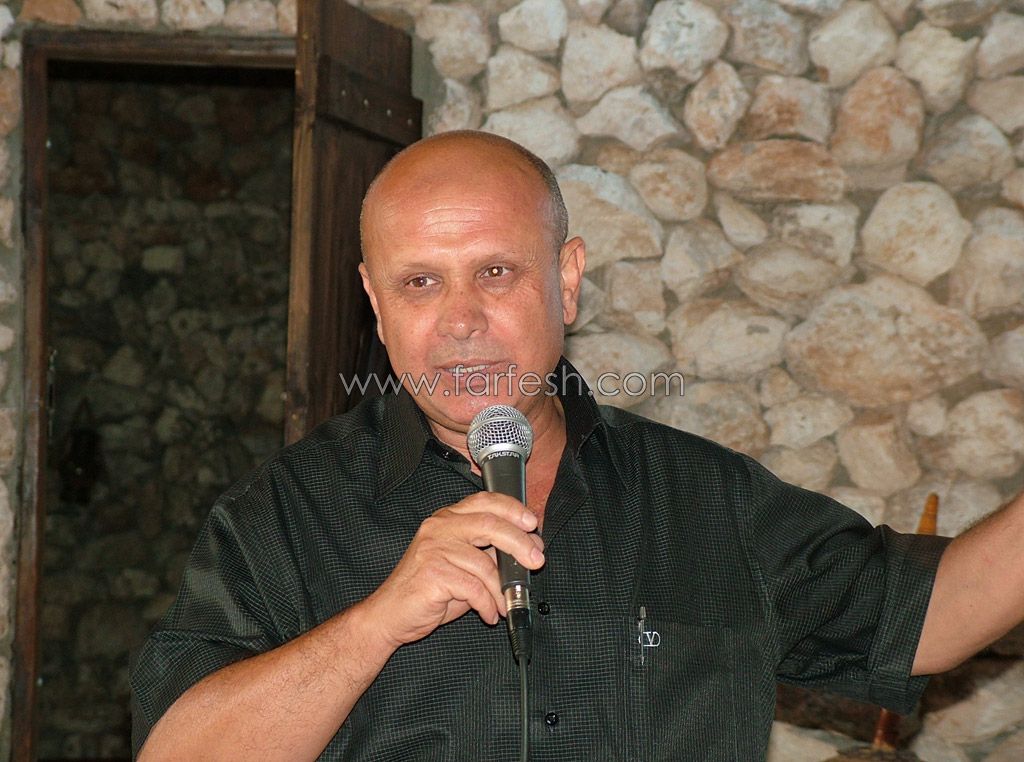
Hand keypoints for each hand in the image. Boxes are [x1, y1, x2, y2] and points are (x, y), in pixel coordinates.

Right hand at [362, 492, 544, 647]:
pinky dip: (487, 604)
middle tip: (536, 560)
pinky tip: (488, 613)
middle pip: (490, 524)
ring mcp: (434, 548)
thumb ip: (489, 555)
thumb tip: (527, 550)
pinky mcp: (433, 573)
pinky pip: (474, 588)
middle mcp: (439, 527)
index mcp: (447, 519)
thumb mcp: (463, 567)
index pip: (484, 502)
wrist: (390, 615)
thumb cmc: (428, 591)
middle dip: (519, 543)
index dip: (512, 509)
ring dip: (502, 589)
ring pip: (485, 563)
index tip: (532, 523)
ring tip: (504, 604)